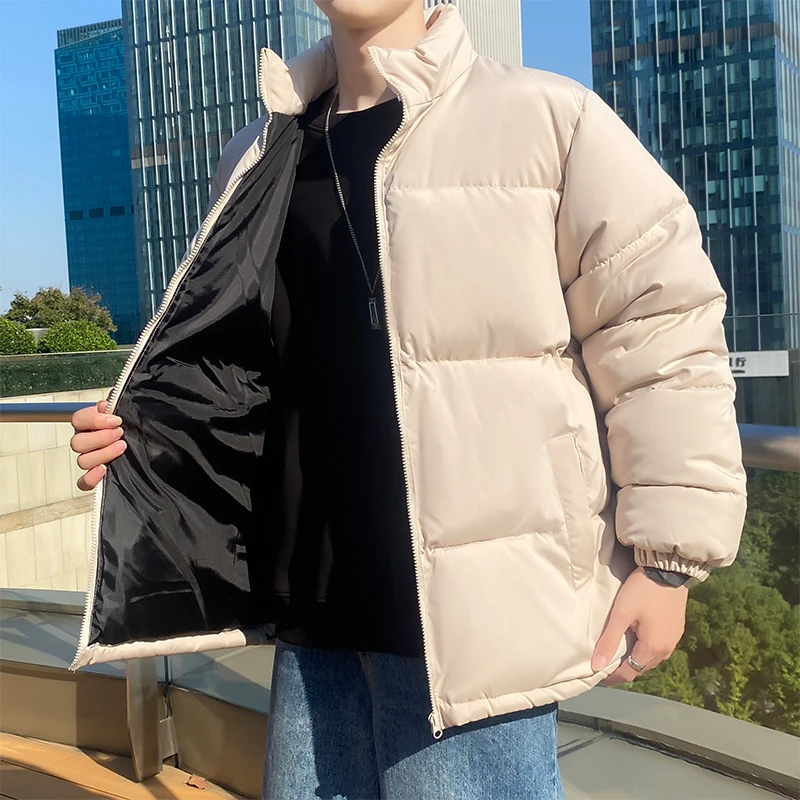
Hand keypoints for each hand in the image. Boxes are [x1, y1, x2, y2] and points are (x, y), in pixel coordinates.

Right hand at [70, 399, 125, 490]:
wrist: (145, 444)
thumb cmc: (129, 426)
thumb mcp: (124, 412)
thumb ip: (115, 404)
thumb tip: (107, 403)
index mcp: (88, 424)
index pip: (78, 419)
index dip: (95, 420)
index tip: (116, 420)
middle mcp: (85, 442)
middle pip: (77, 442)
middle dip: (100, 437)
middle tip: (120, 433)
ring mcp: (88, 460)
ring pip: (82, 460)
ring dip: (102, 454)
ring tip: (122, 447)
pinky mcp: (94, 477)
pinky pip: (83, 482)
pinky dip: (91, 478)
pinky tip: (104, 470)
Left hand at [591, 566, 687, 684]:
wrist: (669, 570)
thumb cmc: (643, 590)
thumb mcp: (622, 614)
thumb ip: (609, 640)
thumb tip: (596, 666)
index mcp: (654, 648)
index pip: (630, 672)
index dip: (612, 677)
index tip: (597, 676)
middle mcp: (667, 649)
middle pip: (641, 667)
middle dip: (623, 668)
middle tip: (605, 663)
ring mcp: (675, 639)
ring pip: (651, 658)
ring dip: (635, 658)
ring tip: (618, 652)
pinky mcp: (677, 628)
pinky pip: (660, 647)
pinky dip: (646, 648)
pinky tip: (636, 639)